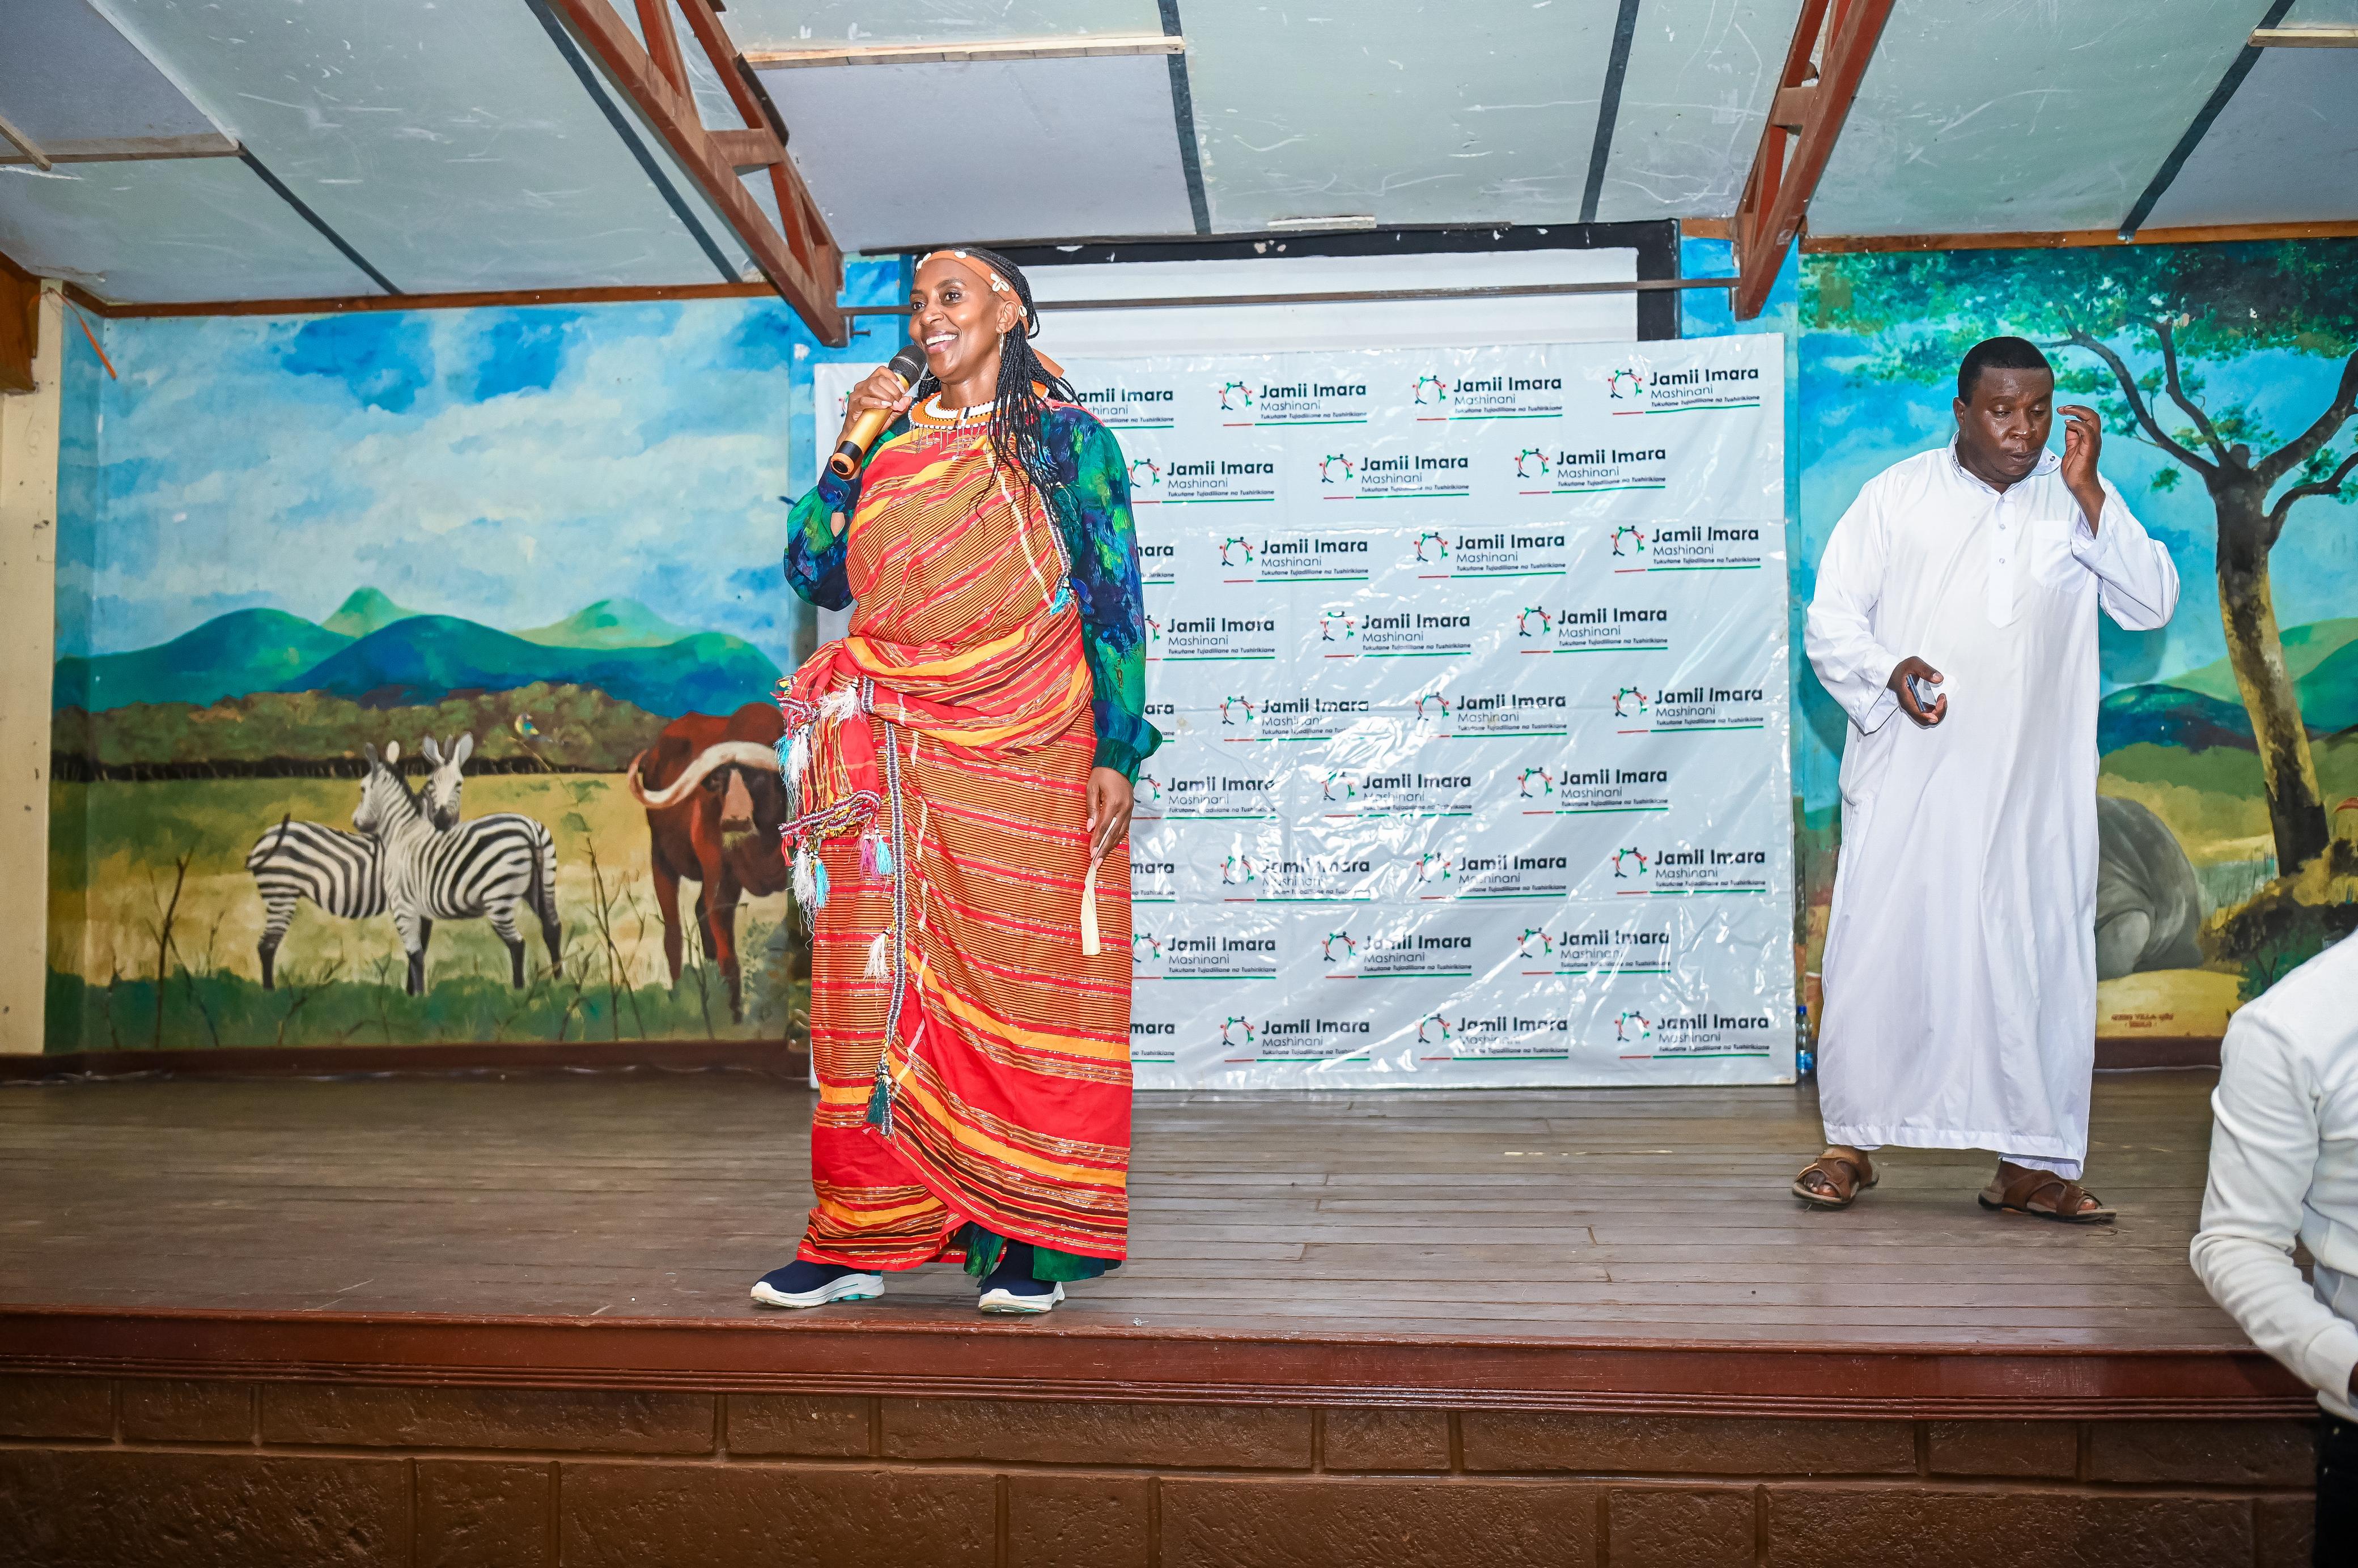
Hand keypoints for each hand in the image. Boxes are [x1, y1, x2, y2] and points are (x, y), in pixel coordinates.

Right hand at [838, 364, 916, 442]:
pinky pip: (864, 400)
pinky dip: (876, 402)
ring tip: (892, 405)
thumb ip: (899, 407)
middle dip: (893, 390)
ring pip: (872, 386)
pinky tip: (883, 406)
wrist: (858, 432)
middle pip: (879, 379)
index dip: (894, 378)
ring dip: (886, 396)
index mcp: (871, 383)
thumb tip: (908, 399)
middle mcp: (863, 386)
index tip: (902, 390)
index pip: (882, 371)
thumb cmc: (871, 420)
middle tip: (898, 402)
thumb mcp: (890, 414)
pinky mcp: (853, 405)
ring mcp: (857, 395)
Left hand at [1085, 768, 1133, 864]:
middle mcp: (1124, 808)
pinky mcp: (1131, 810)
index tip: (1091, 853)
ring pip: (1121, 833)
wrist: (1120, 762)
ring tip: (1102, 858)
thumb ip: (1091, 808)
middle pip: (1114, 834)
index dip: (1097, 841)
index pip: (1104, 826)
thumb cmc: (1103, 773)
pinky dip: (1117, 838)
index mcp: (1114, 802)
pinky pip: (1124, 828)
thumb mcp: (1091, 788)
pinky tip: (1111, 846)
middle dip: (1104, 849)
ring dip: (1111, 847)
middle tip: (1096, 863)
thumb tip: (1090, 827)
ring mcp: (1129, 810)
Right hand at [1888, 655, 1946, 726]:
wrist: (1893, 672)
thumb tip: (1939, 679)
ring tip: (1942, 699)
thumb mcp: (1914, 663)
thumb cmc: (1903, 668)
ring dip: (1937, 712)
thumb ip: (1926, 671)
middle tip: (1942, 698)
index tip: (1939, 708)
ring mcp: (1911, 707)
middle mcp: (1907, 705)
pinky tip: (1938, 701)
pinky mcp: (1915, 707)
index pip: (1916, 712)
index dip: (1928, 715)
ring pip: (1926, 719)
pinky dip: (1935, 711)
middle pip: (1923, 719)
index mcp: (1905, 696)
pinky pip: (1926, 715)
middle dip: (1937, 712)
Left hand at [2059, 404, 2105, 531]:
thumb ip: (2071, 437)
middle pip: (2092, 415)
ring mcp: (2093, 442)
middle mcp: (2094, 438)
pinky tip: (2068, 424)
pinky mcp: (2090, 448)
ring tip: (2064, 411)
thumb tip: (2069, 425)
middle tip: (2062, 408)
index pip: (2088, 418)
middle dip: (2077, 407)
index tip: (2061, 410)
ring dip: (2077, 412)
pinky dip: (2078, 424)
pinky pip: (2087, 431)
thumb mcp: (2070, 449)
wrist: (2080, 485)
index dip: (2075, 411)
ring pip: (2092, 419)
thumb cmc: (2075, 470)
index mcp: (2089, 437)